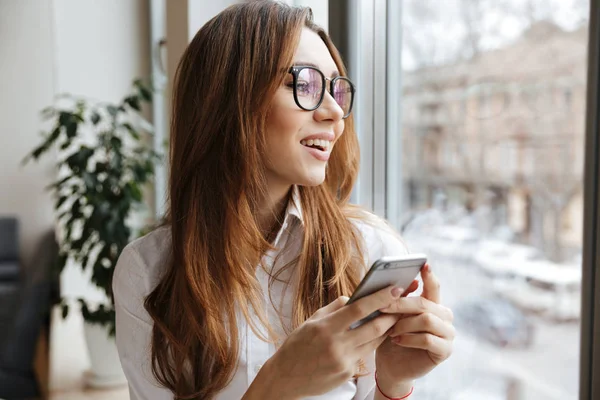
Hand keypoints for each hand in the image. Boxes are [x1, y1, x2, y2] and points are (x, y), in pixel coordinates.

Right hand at [265, 285, 404, 397]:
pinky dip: (371, 344)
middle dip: (391, 314)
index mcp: (326, 327)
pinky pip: (365, 355)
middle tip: (401, 304)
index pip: (359, 309)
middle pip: (374, 327)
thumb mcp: (311, 321)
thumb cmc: (297, 346)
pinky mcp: (348, 373)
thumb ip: (334, 309)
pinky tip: (374, 336)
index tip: (394, 289)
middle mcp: (337, 345)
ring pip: (374, 342)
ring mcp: (344, 361)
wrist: (286, 378)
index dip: (379, 298)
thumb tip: (354, 297)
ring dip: (386, 329)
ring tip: (392, 318)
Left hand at [375, 264, 454, 392]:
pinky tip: (397, 340)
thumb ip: (398, 301)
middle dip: (401, 304)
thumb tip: (395, 285)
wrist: (392, 366)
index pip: (434, 286)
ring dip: (404, 324)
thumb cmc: (392, 338)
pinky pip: (428, 339)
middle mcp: (445, 317)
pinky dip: (409, 339)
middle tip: (382, 307)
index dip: (429, 275)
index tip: (423, 264)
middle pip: (424, 303)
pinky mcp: (445, 350)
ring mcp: (448, 334)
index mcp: (433, 305)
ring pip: (426, 320)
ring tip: (390, 330)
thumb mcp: (393, 316)